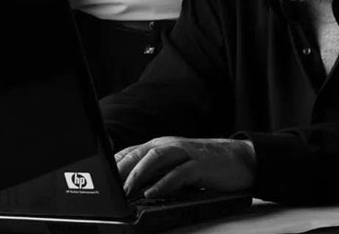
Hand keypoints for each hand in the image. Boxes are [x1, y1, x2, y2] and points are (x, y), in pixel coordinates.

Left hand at [115, 137, 254, 197]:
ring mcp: (186, 153)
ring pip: (157, 157)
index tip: (98, 178)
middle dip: (121, 168)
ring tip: (125, 190)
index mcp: (163, 145)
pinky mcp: (200, 164)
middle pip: (141, 152)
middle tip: (106, 186)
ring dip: (138, 173)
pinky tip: (153, 192)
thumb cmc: (205, 165)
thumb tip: (130, 187)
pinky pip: (179, 172)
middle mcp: (172, 145)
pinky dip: (164, 182)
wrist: (240, 159)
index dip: (114, 163)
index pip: (132, 151)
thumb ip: (155, 172)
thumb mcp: (175, 166)